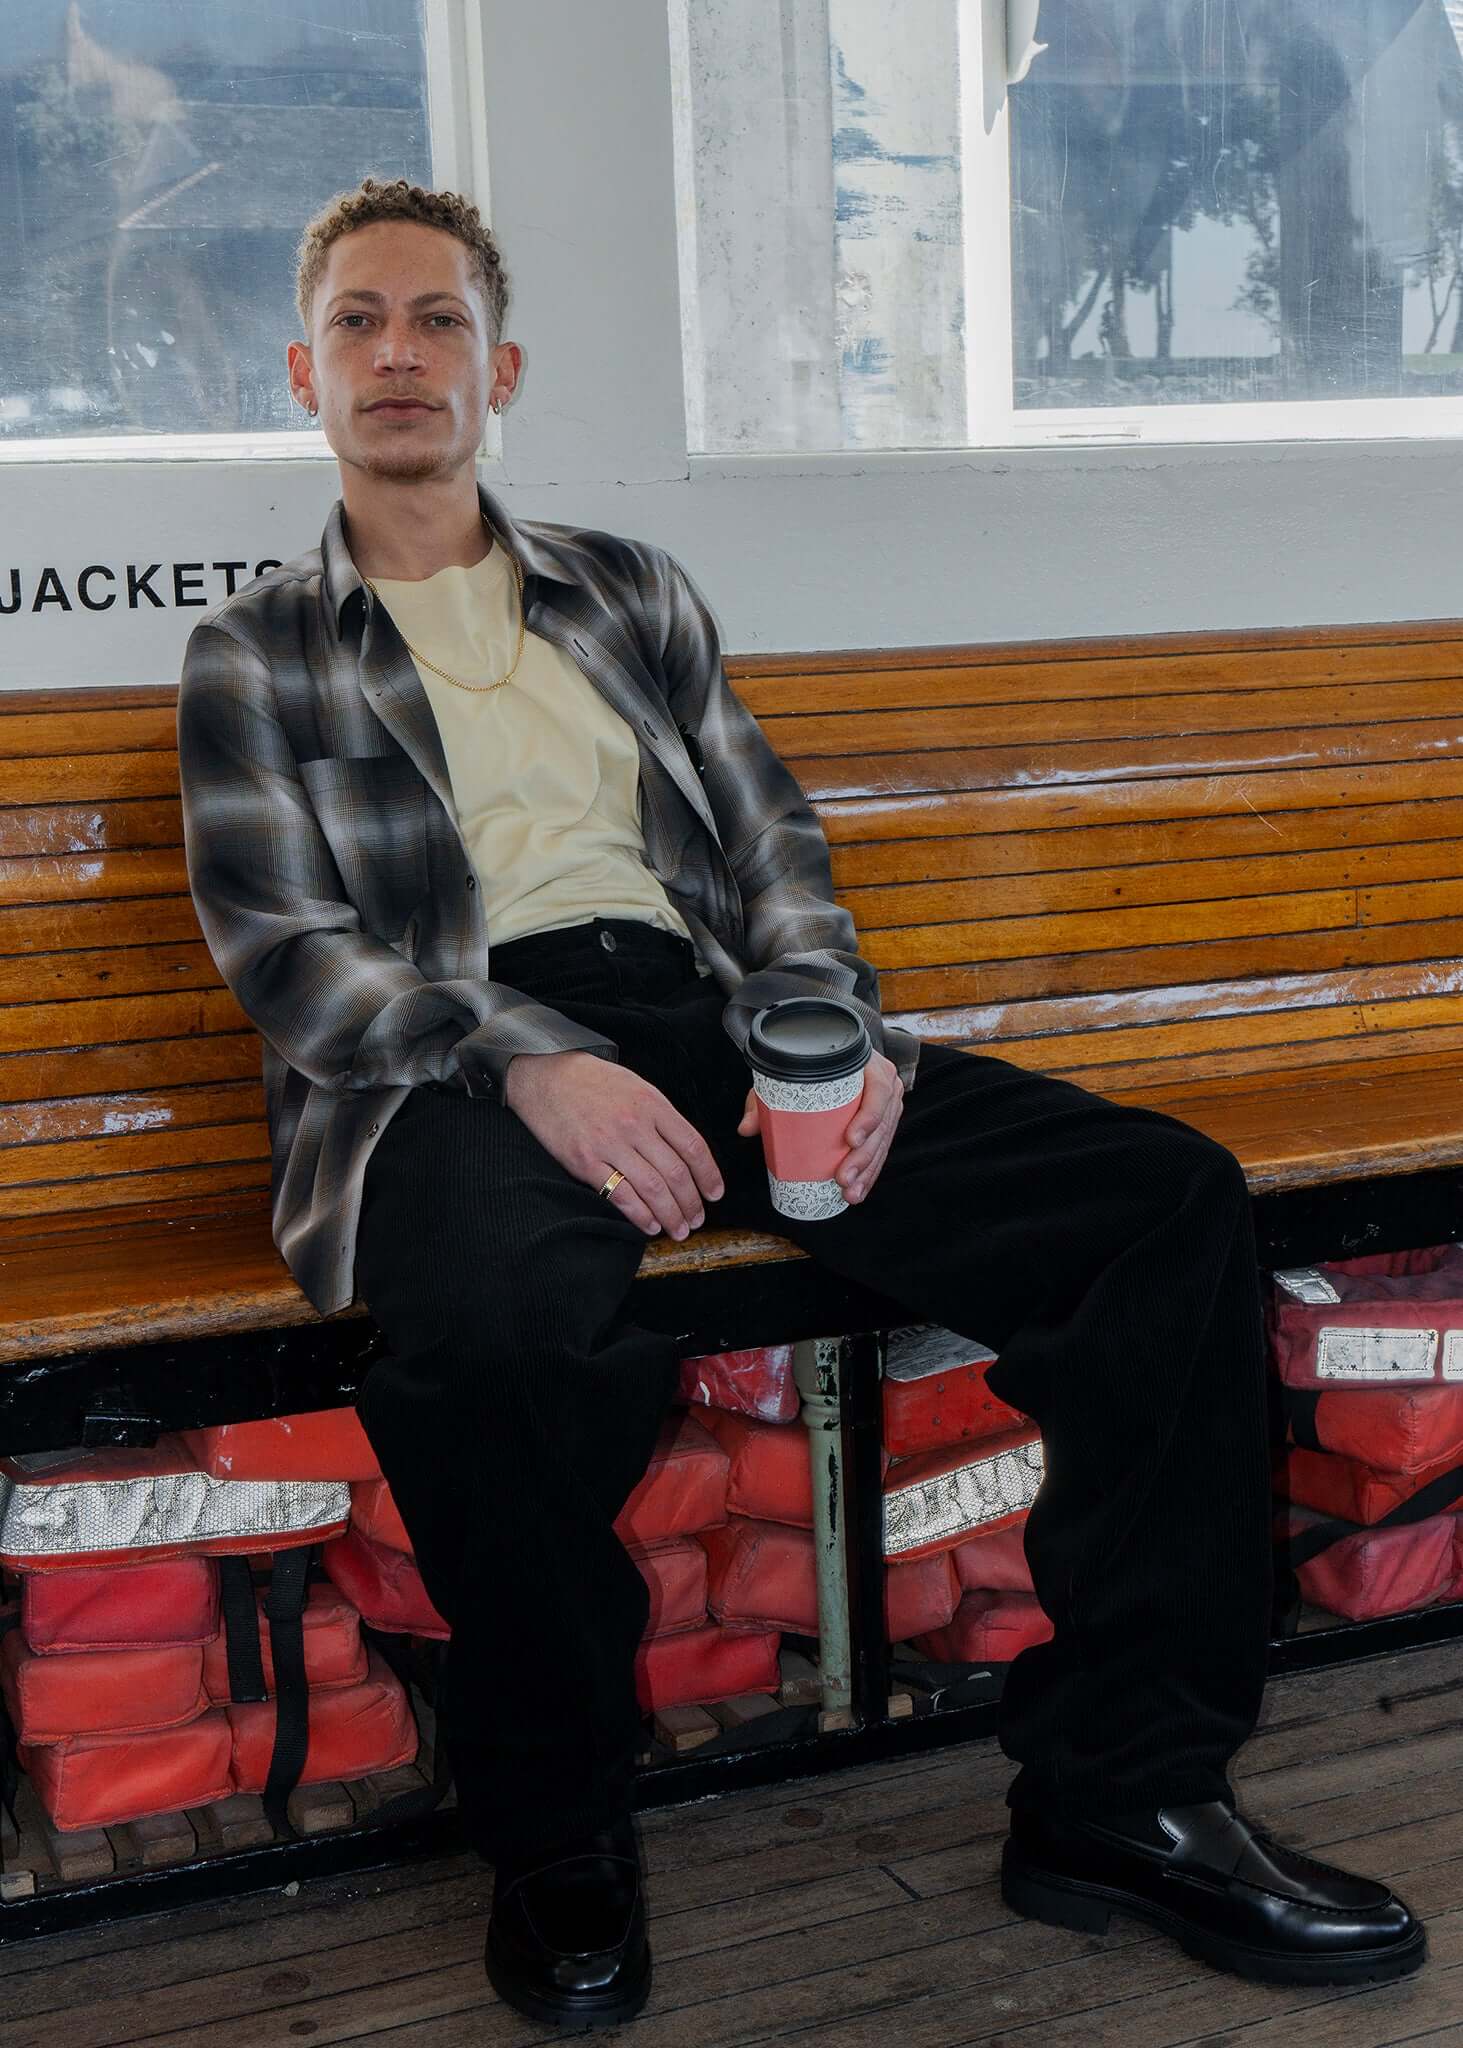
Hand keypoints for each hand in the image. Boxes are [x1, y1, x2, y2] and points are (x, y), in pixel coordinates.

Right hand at [505, 1050, 722, 1239]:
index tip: (715, 1193)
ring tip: (679, 1229)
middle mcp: (635, 1124)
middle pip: (676, 1173)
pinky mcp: (585, 1161)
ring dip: (671, 1215)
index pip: (692, 1146)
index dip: (709, 1175)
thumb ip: (661, 1117)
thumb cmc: (593, 1082)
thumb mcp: (636, 1087)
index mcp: (652, 1104)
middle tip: (697, 1219)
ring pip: (653, 1188)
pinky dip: (640, 1215)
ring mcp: (609, 1144)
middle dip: (692, 1203)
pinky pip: (620, 1195)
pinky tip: (650, 1225)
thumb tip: (685, 1151)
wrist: (546, 1076)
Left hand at [738, 1048, 904, 1204]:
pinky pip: (881, 1149)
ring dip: (868, 1171)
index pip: (878, 1089)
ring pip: (882, 1142)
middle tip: (843, 1178)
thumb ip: (764, 1098)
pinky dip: (870, 1172)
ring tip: (850, 1192)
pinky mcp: (884, 1122)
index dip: (869, 1116)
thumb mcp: (786, 1074)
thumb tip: (746, 1128)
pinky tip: (858, 1189)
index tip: (851, 1140)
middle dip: (864, 1157)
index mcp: (866, 1064)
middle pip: (882, 1124)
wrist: (828, 1056)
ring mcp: (887, 1104)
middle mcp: (883, 1083)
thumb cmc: (810, 1065)